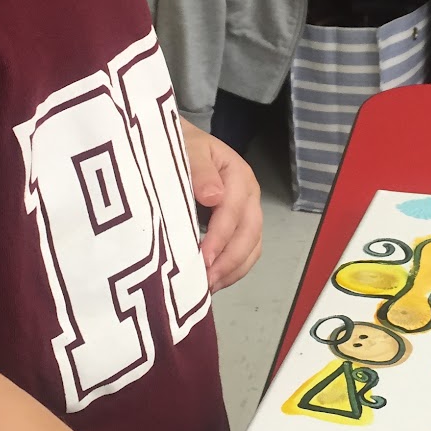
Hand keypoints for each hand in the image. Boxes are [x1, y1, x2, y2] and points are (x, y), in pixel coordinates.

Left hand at [181, 121, 261, 290]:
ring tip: (209, 288)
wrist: (178, 142)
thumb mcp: (184, 147)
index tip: (201, 260)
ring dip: (233, 270)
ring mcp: (246, 211)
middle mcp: (248, 194)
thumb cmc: (178, 145)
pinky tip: (214, 281)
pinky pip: (245, 250)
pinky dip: (233, 269)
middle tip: (205, 283)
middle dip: (229, 261)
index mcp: (237, 174)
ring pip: (252, 246)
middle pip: (249, 234)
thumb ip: (198, 168)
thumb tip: (213, 196)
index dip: (218, 238)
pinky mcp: (239, 224)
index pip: (232, 212)